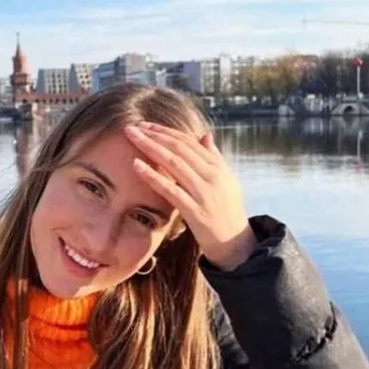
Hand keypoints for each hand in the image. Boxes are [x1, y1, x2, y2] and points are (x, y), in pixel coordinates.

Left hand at [124, 122, 255, 270]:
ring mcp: (204, 193)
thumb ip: (215, 158)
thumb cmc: (228, 211)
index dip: (166, 131)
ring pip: (174, 163)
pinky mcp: (196, 211)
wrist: (236, 243)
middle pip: (179, 148)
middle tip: (132, 127)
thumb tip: (205, 135)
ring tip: (131, 137)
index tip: (146, 125)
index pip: (189, 142)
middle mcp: (213, 176)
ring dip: (150, 147)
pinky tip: (136, 166)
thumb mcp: (227, 181)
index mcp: (218, 167)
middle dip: (154, 135)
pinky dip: (152, 176)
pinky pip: (170, 190)